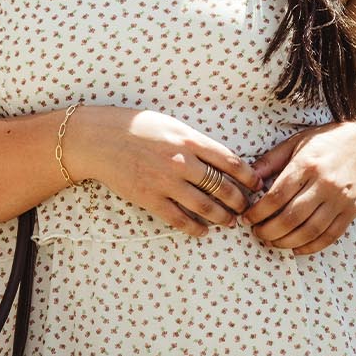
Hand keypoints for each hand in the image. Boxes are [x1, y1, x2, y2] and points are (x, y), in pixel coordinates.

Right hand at [61, 106, 265, 236]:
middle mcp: (181, 162)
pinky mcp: (150, 198)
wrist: (99, 139)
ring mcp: (166, 182)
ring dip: (222, 217)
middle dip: (239, 201)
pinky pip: (179, 219)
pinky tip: (203, 231)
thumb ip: (195, 141)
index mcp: (189, 140)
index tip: (256, 184)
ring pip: (205, 206)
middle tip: (246, 208)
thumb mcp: (171, 125)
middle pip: (222, 187)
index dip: (248, 176)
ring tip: (230, 221)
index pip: (230, 161)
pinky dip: (195, 228)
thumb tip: (219, 158)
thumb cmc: (135, 127)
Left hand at [239, 117, 355, 254]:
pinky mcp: (352, 211)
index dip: (258, 212)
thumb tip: (249, 179)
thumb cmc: (326, 142)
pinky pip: (330, 236)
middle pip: (291, 218)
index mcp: (307, 165)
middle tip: (257, 233)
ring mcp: (340, 199)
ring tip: (272, 242)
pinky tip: (296, 248)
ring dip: (286, 242)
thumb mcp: (296, 142)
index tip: (247, 218)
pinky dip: (311, 247)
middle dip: (269, 231)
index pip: (276, 196)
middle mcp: (325, 183)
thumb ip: (271, 161)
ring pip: (310, 231)